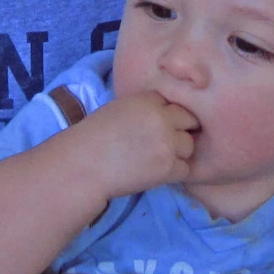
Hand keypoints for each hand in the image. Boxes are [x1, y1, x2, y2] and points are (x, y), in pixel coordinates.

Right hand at [67, 90, 197, 200]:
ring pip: (189, 145)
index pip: (173, 103)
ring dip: (178, 153)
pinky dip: (174, 173)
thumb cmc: (94, 137)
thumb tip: (164, 114)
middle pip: (189, 120)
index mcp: (148, 100)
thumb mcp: (119, 108)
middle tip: (162, 143)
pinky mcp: (168, 168)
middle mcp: (162, 118)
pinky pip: (185, 169)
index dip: (166, 115)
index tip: (154, 127)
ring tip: (157, 159)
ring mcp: (167, 143)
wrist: (84, 165)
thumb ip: (144, 108)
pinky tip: (157, 172)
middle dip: (179, 131)